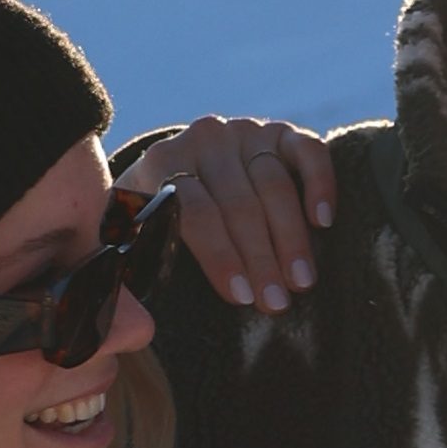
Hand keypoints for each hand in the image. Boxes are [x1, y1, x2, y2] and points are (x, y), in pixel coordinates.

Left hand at [118, 117, 338, 313]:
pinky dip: (319, 183)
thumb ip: (123, 264)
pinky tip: (323, 222)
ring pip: (274, 183)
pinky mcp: (279, 131)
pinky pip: (307, 150)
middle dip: (260, 257)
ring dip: (291, 237)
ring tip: (302, 281)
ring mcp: (243, 131)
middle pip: (239, 202)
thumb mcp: (128, 235)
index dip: (220, 256)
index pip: (195, 211)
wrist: (178, 171)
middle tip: (277, 302)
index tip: (241, 297)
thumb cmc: (153, 220)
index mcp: (160, 164)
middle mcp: (202, 140)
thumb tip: (126, 316)